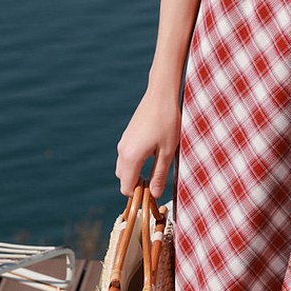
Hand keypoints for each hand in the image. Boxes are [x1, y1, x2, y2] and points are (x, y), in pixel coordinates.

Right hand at [115, 86, 180, 201]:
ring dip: (136, 172)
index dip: (139, 195)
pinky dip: (135, 161)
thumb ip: (159, 175)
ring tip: (156, 166)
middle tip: (156, 181)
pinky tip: (153, 152)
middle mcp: (122, 150)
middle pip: (123, 178)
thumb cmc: (167, 123)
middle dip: (136, 184)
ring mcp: (124, 141)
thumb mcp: (168, 152)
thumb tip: (155, 194)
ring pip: (124, 166)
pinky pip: (127, 155)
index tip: (154, 193)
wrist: (161, 95)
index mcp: (131, 157)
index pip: (126, 187)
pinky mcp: (127, 134)